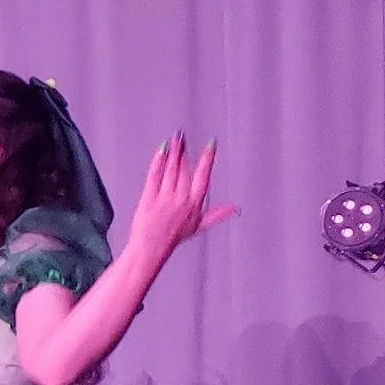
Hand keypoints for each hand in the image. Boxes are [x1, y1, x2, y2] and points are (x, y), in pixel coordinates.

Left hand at [124, 135, 234, 269]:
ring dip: (173, 153)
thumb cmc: (173, 238)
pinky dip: (158, 162)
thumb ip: (217, 214)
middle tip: (183, 136)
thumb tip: (235, 209)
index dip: (207, 160)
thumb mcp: (198, 226)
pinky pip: (154, 176)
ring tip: (175, 139)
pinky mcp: (148, 198)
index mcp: (194, 204)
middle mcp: (180, 199)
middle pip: (184, 170)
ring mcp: (164, 198)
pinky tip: (161, 151)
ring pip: (171, 170)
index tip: (210, 145)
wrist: (150, 249)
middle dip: (184, 152)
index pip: (203, 177)